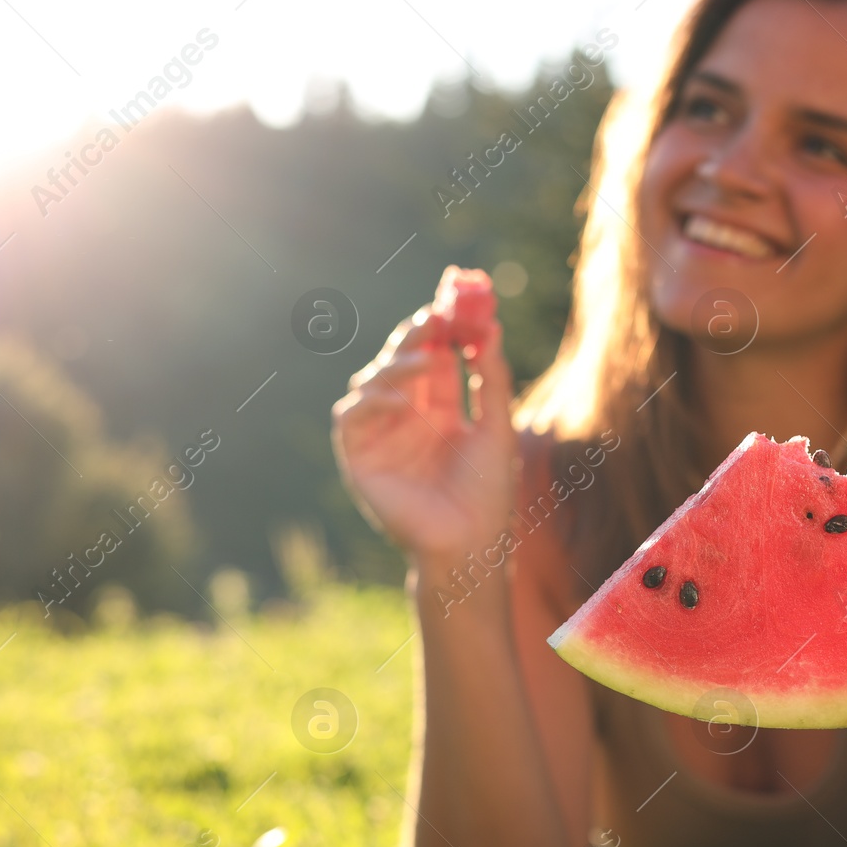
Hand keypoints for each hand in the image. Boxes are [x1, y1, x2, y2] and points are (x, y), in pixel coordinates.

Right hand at [330, 288, 516, 562]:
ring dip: (396, 364)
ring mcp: (381, 436)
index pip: (432, 357)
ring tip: (425, 360)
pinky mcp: (360, 457)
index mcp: (438, 411)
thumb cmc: (488, 493)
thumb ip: (492, 378)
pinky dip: (371, 401)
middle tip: (434, 318)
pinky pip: (350, 416)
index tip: (453, 302)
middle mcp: (406, 418)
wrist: (470, 543)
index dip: (439, 329)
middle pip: (400, 361)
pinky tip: (400, 402)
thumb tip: (492, 328)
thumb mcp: (496, 427)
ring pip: (372, 380)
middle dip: (415, 336)